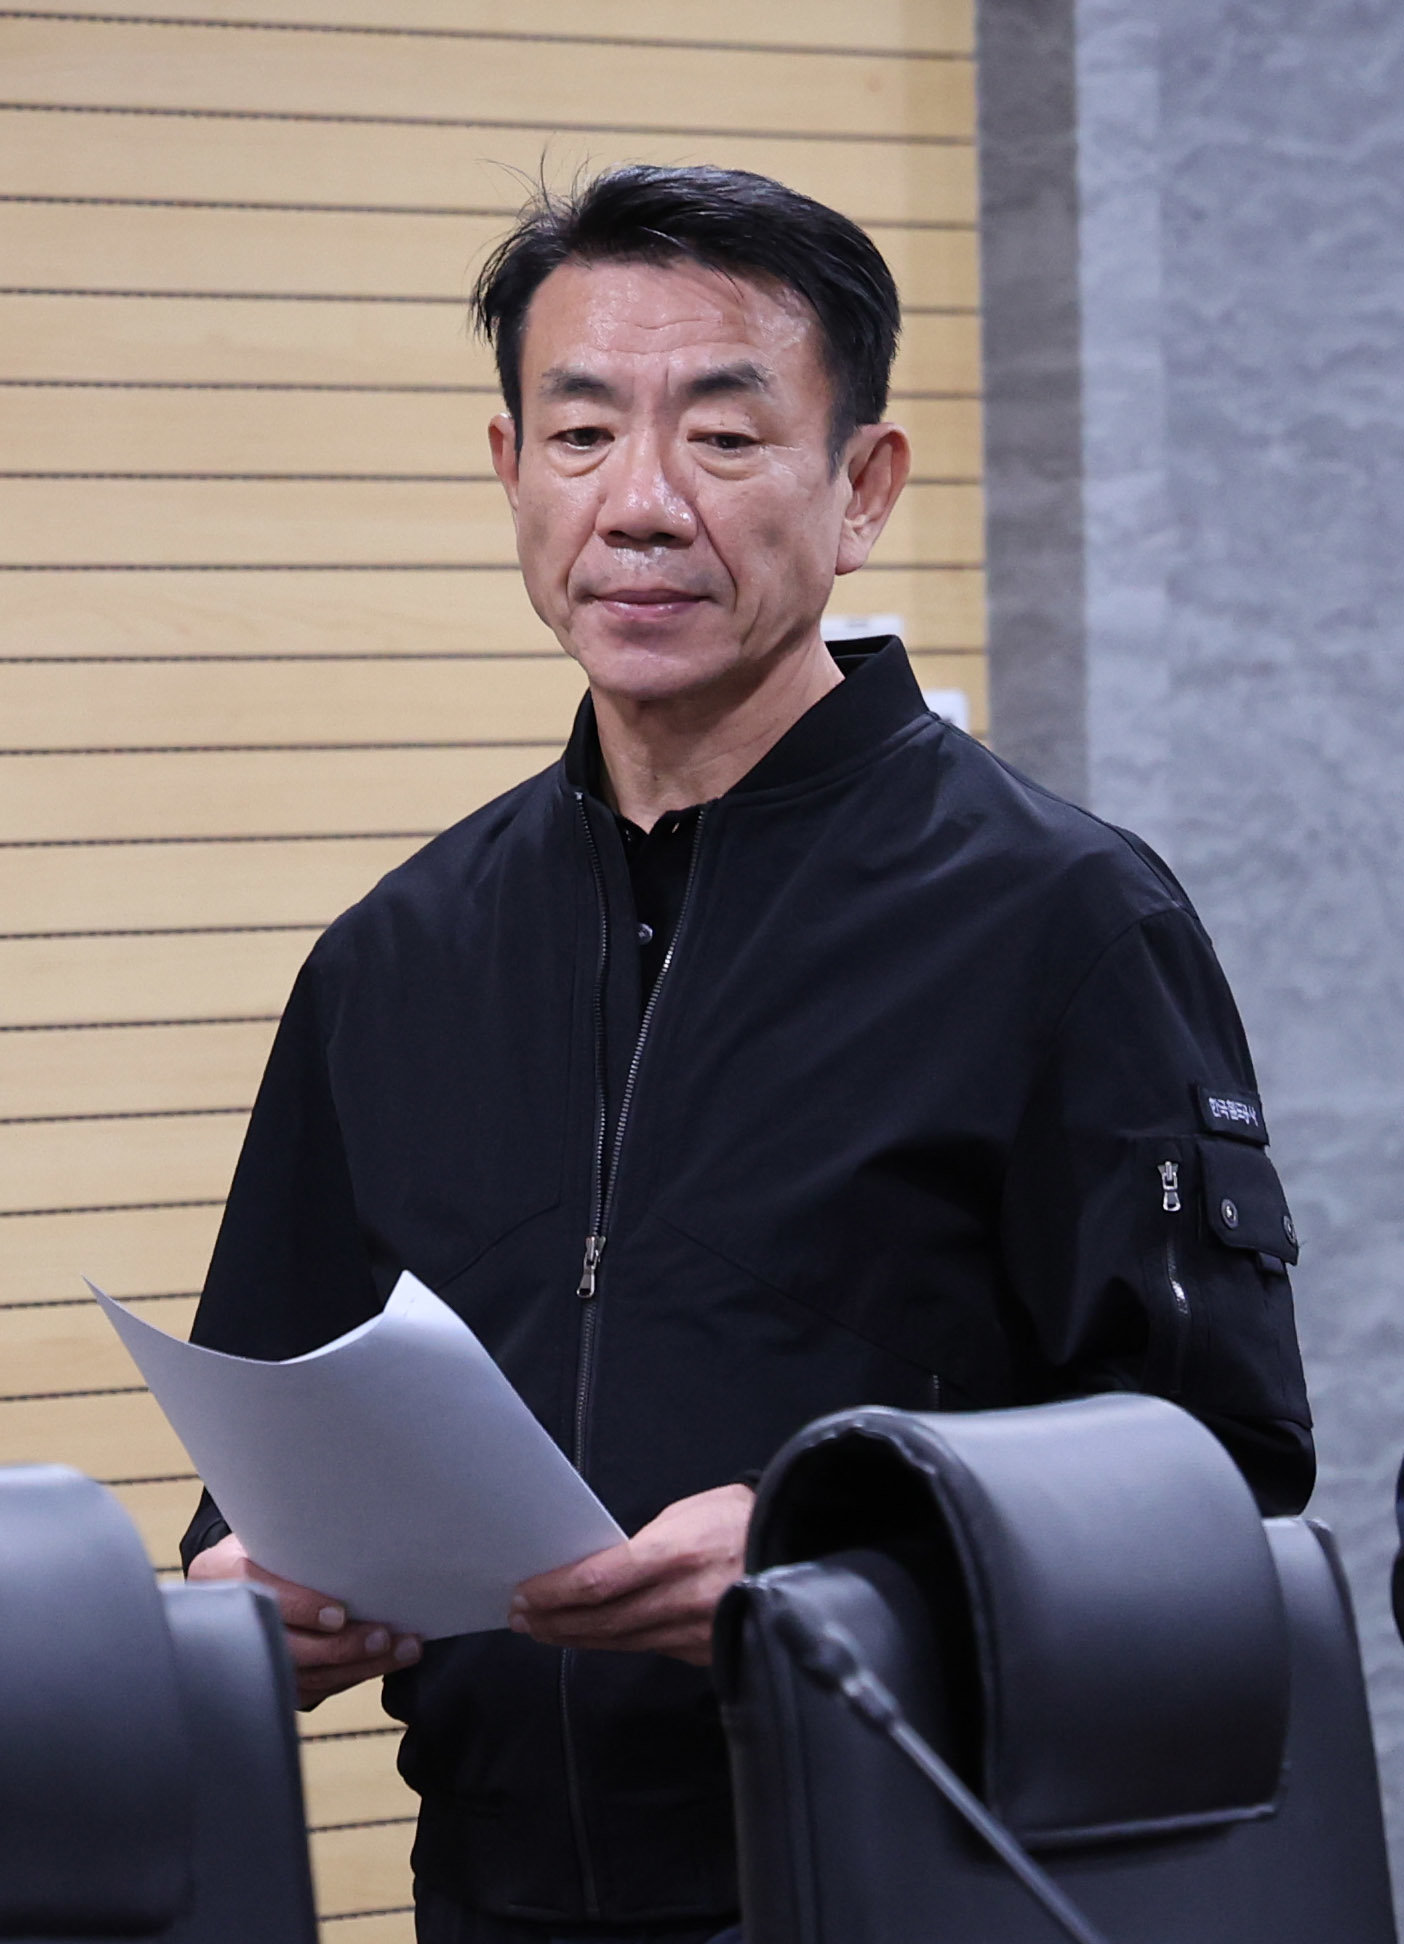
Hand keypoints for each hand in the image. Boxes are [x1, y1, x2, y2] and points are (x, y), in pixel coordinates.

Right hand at [188, 1533, 420, 1708]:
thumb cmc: (259, 1544)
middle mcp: (229, 1621)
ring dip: (360, 1666)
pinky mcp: (269, 1679)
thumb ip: (291, 1534)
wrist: (227, 1575)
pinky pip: (315, 1687)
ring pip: (307, 1675)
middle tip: (385, 1636)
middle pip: (289, 1647)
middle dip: (342, 1647)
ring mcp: (247, 1658)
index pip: (261, 1593)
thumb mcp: (263, 1528)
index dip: (302, 1608)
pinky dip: (352, 1676)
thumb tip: (352, 1526)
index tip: (339, 1614)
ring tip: (402, 1649)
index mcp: (222, 1573)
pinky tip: (383, 1661)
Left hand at [509, 1483, 753, 1666]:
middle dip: (555, 1619)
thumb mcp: (690, 1512)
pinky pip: (647, 1648)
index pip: (599, 1581)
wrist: (798, 1551)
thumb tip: (601, 1567)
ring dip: (575, 1636)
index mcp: (678, 1552)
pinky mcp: (703, 1650)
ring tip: (543, 1628)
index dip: (555, 1591)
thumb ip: (644, 1544)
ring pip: (620, 1640)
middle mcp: (684, 1598)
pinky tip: (590, 1636)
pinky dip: (612, 1642)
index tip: (525, 1593)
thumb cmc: (740, 1519)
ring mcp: (694, 1631)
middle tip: (522, 1616)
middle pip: (603, 1619)